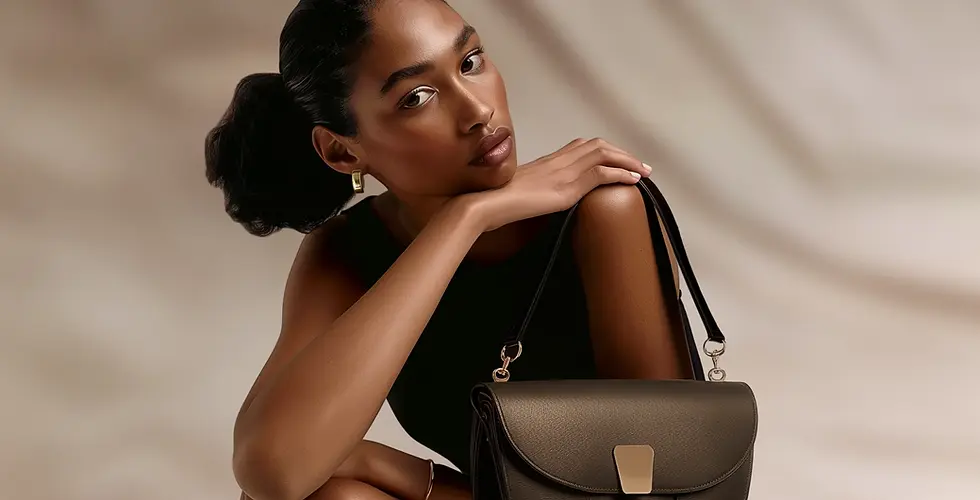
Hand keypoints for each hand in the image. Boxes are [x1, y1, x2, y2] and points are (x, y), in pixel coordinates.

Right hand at [463, 138, 650, 231]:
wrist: (486, 204)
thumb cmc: (495, 203)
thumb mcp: (519, 194)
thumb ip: (534, 192)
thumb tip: (540, 202)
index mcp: (547, 162)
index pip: (582, 146)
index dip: (604, 150)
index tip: (618, 159)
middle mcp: (558, 161)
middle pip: (597, 145)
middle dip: (622, 153)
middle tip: (639, 165)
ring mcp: (563, 171)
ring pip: (604, 154)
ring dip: (628, 161)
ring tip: (644, 171)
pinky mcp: (566, 186)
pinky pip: (601, 173)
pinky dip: (621, 173)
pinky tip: (633, 181)